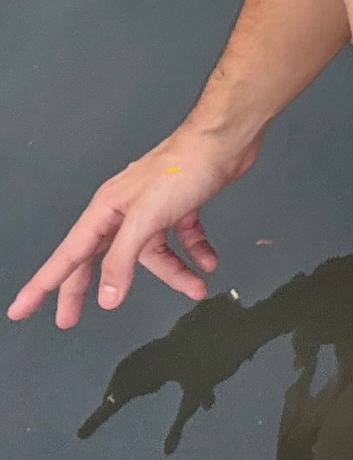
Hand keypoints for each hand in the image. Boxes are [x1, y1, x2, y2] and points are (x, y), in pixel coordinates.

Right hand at [7, 124, 262, 327]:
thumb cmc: (182, 168)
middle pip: (100, 258)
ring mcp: (153, 207)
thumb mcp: (146, 220)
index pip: (68, 256)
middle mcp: (124, 210)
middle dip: (90, 288)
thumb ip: (123, 259)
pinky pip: (182, 236)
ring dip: (175, 272)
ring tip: (196, 288)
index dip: (44, 284)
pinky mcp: (180, 204)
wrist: (223, 140)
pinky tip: (209, 262)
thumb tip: (107, 296)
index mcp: (106, 211)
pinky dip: (195, 250)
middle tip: (71, 319)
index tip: (21, 308)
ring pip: (153, 252)